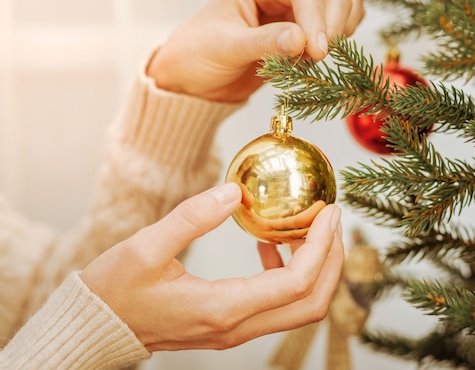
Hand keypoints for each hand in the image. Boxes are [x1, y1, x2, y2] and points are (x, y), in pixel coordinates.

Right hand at [80, 182, 343, 350]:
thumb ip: (193, 217)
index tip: (329, 211)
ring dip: (314, 267)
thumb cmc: (115, 290)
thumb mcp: (146, 247)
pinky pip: (276, 305)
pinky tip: (269, 245)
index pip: (297, 283)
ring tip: (304, 227)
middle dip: (331, 259)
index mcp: (222, 308)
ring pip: (298, 307)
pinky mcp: (230, 324)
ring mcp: (235, 330)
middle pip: (311, 302)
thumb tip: (236, 191)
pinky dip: (288, 275)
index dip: (322, 246)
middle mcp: (237, 327)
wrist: (97, 326)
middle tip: (330, 219)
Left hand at [146, 0, 364, 101]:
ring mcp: (297, 8)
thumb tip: (302, 40)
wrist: (194, 78)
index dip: (316, 19)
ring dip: (338, 34)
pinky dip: (336, 44)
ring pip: (344, 7)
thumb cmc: (198, 54)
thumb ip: (265, 43)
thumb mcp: (226, 48)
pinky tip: (311, 62)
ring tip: (310, 60)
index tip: (316, 52)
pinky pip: (339, 27)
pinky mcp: (305, 30)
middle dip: (331, 27)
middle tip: (317, 58)